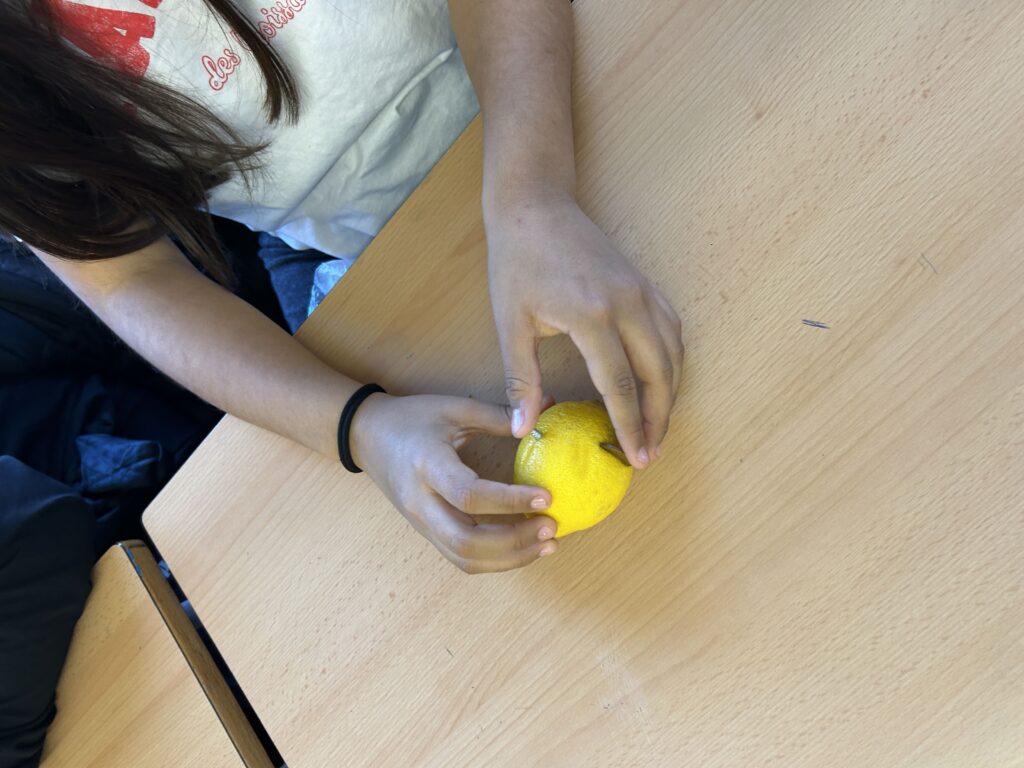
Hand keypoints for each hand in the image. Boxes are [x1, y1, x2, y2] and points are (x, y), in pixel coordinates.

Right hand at [349, 392, 558, 572]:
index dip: (510, 500)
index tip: (547, 497)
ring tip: (547, 543)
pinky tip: (523, 547)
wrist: (366, 436)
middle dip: (515, 541)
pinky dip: (495, 560)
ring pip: (465, 558)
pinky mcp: (426, 533)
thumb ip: (498, 416)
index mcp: (427, 466)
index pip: (469, 495)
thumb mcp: (454, 408)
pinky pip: (461, 558)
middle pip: (466, 541)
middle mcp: (421, 502)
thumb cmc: (412, 418)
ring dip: (510, 558)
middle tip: (552, 527)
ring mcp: (421, 523)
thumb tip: (546, 413)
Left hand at [485, 191, 683, 467]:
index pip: (621, 385)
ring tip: (658, 427)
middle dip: (659, 419)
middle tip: (650, 454)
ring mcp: (642, 290)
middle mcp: (628, 303)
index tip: (635, 459)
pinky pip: (672, 329)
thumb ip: (522, 380)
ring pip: (674, 352)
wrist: (535, 204)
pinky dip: (673, 362)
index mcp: (593, 315)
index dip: (630, 427)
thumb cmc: (517, 261)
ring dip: (671, 393)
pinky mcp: (645, 283)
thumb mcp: (511, 323)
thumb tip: (522, 431)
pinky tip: (661, 383)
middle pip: (659, 374)